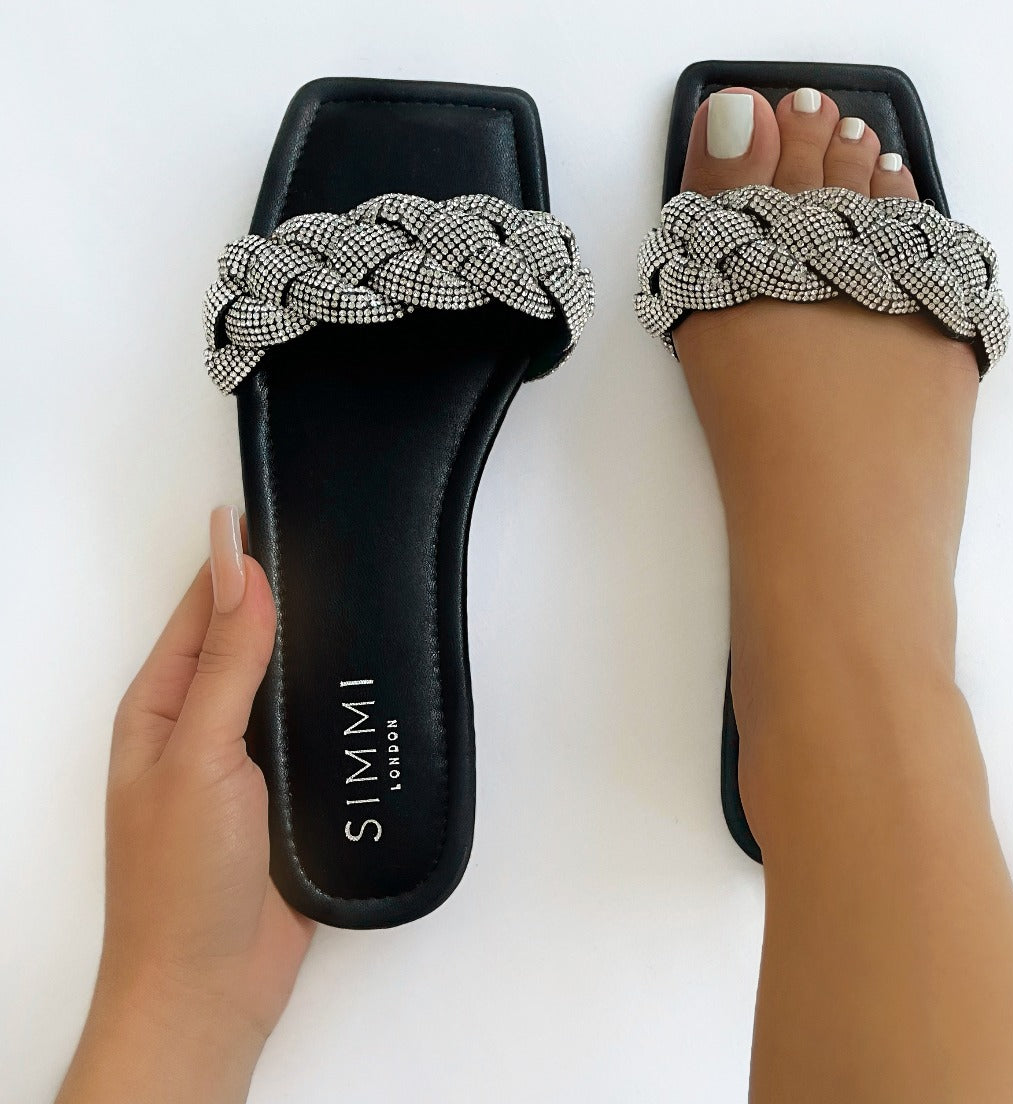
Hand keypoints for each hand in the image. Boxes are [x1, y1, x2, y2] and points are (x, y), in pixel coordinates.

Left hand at [57, 508, 314, 1103]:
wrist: (214, 986)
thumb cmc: (180, 878)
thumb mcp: (196, 755)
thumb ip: (225, 663)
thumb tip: (239, 570)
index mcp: (160, 705)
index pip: (201, 608)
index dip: (238, 559)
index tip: (280, 508)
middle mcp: (203, 722)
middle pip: (247, 637)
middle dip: (285, 593)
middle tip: (340, 541)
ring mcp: (248, 757)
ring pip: (287, 678)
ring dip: (316, 644)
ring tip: (364, 592)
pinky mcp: (290, 788)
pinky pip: (315, 724)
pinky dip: (336, 696)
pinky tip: (369, 673)